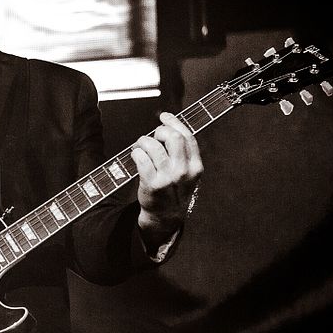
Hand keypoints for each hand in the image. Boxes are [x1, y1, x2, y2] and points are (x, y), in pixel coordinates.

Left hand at [131, 112, 203, 241]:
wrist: (165, 216)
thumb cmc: (174, 190)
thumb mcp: (187, 172)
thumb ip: (183, 152)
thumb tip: (169, 126)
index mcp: (196, 166)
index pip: (187, 137)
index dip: (174, 122)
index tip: (164, 116)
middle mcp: (183, 172)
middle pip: (172, 138)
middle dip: (159, 131)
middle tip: (152, 136)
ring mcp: (168, 178)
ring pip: (153, 146)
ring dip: (143, 141)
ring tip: (140, 146)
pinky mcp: (152, 184)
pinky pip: (141, 159)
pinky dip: (136, 153)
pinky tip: (136, 155)